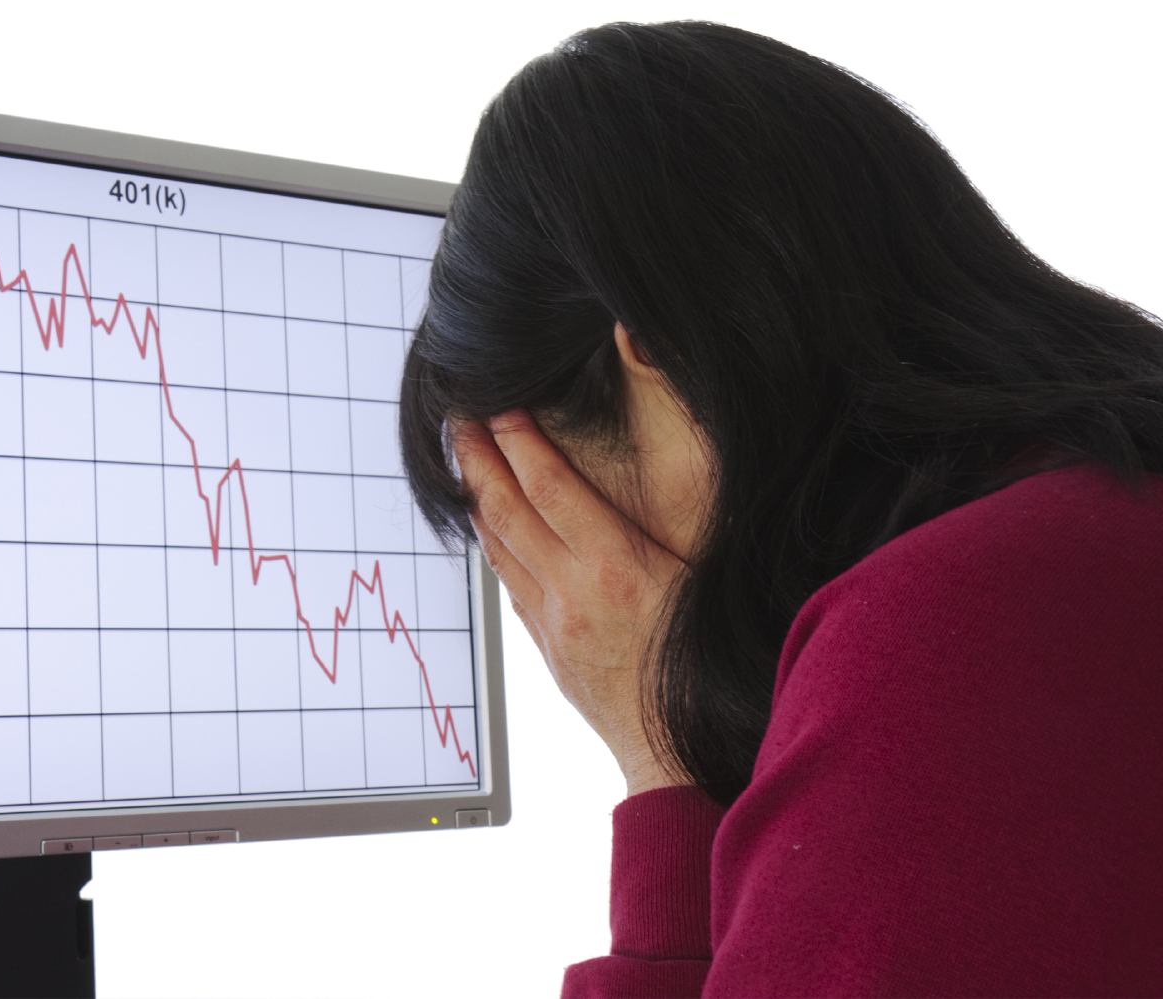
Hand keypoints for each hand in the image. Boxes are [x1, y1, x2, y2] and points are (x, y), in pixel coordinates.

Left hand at [454, 411, 689, 795]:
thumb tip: (675, 463)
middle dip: (478, 460)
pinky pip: (510, 586)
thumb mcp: (704, 578)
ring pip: (500, 549)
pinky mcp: (547, 648)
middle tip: (455, 421)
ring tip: (460, 462)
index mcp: (618, 570)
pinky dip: (494, 547)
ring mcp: (554, 624)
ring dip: (477, 500)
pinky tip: (489, 526)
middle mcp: (574, 593)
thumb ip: (671, 524)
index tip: (499, 410)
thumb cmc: (706, 661)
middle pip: (510, 512)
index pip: (553, 490)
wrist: (679, 751)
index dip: (521, 444)